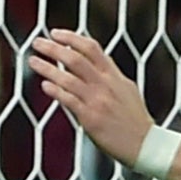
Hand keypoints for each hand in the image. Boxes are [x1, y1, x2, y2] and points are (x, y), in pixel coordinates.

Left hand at [27, 30, 153, 165]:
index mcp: (115, 77)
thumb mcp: (128, 91)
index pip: (92, 48)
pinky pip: (68, 100)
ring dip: (46, 68)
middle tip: (37, 43)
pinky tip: (45, 86)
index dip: (71, 38)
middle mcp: (106, 85)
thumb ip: (110, 77)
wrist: (148, 146)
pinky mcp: (91, 118)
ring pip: (67, 78)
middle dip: (53, 48)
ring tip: (32, 61)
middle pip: (75, 58)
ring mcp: (98, 101)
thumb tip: (92, 65)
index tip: (55, 33)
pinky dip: (55, 91)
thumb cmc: (136, 121)